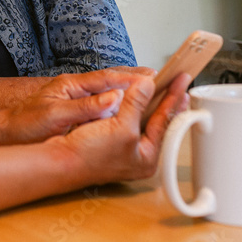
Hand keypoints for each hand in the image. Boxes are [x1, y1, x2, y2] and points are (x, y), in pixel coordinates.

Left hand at [0, 69, 155, 144]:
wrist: (8, 132)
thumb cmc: (25, 123)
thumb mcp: (54, 115)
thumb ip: (84, 106)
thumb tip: (113, 98)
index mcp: (72, 84)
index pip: (108, 77)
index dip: (132, 78)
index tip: (153, 77)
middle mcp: (77, 89)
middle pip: (112, 81)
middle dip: (137, 80)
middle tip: (162, 80)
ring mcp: (77, 99)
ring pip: (110, 92)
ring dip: (131, 91)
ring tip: (153, 93)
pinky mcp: (77, 111)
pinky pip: (103, 105)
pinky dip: (119, 105)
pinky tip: (130, 110)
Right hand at [56, 72, 190, 183]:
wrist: (59, 161)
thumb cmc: (89, 155)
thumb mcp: (120, 127)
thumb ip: (136, 104)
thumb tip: (148, 84)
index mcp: (148, 157)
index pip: (166, 122)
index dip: (173, 98)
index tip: (181, 80)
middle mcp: (138, 154)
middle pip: (157, 121)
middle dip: (164, 100)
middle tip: (177, 81)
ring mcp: (124, 148)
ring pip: (141, 118)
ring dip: (147, 100)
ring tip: (160, 84)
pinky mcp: (110, 140)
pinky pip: (125, 118)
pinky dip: (130, 104)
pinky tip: (134, 94)